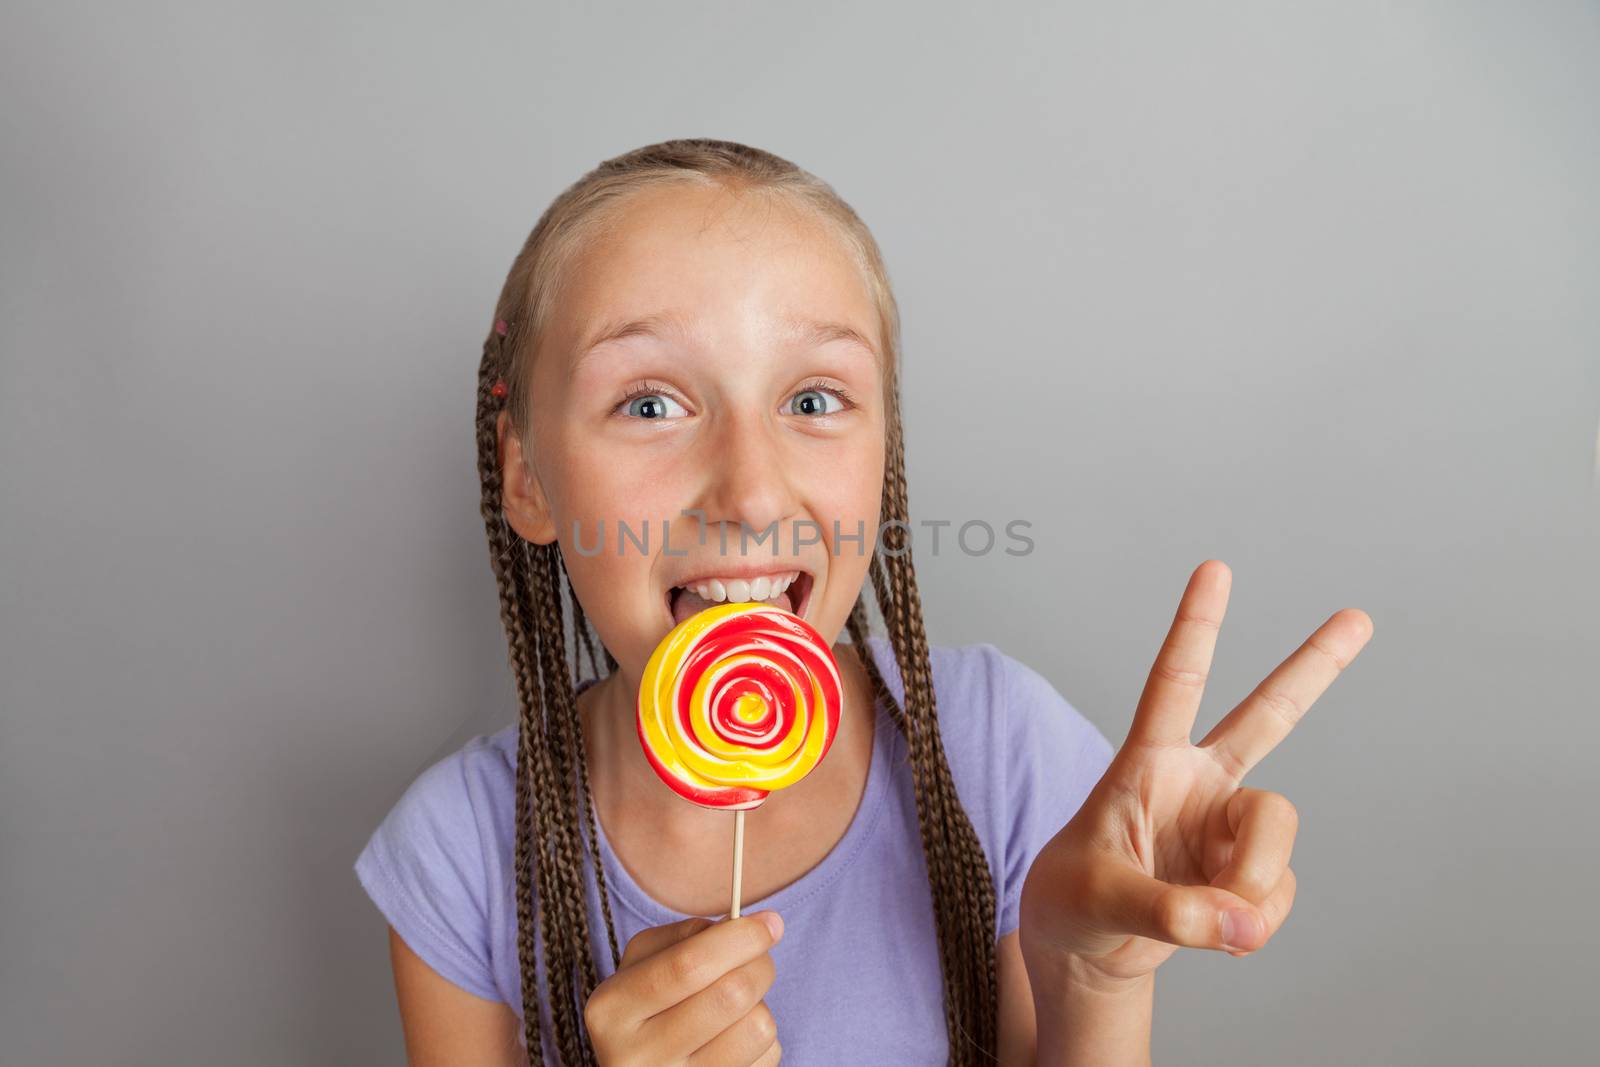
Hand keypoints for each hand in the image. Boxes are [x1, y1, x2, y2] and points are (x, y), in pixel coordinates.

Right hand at [584, 912, 783, 1065]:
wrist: (637, 1066)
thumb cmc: (646, 1004)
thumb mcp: (643, 964)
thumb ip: (685, 936)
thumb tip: (746, 927)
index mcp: (612, 1010)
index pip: (687, 965)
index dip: (738, 939)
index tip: (771, 922)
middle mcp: (637, 1056)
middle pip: (730, 994)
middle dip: (759, 964)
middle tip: (760, 957)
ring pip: (757, 1028)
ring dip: (760, 1005)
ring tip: (738, 1005)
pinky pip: (766, 1058)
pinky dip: (762, 1040)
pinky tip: (734, 1038)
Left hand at [1019, 560, 1372, 987]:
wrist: (1084, 952)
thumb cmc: (1072, 905)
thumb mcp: (1099, 902)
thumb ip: (1169, 913)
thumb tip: (1241, 921)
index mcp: (1147, 764)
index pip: (1173, 685)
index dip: (1195, 628)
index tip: (1215, 568)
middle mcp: (1197, 783)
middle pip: (1266, 717)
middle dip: (1314, 669)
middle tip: (1359, 617)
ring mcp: (1227, 826)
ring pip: (1277, 833)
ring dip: (1253, 886)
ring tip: (1211, 922)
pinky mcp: (1247, 871)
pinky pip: (1275, 894)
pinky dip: (1253, 924)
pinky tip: (1220, 934)